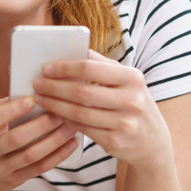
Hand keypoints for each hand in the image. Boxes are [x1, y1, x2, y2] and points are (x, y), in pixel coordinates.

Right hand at [0, 96, 78, 190]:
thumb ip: (1, 109)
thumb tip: (30, 94)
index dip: (12, 110)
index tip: (32, 99)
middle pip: (15, 138)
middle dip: (41, 125)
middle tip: (59, 113)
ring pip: (30, 155)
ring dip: (54, 140)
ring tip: (69, 127)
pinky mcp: (13, 181)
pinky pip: (39, 168)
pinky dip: (57, 155)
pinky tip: (70, 144)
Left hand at [33, 51, 173, 169]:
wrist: (153, 141)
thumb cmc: (132, 102)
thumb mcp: (126, 80)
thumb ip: (102, 65)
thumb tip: (71, 48)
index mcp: (132, 78)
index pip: (90, 67)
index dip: (65, 67)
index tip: (47, 68)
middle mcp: (131, 100)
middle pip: (81, 91)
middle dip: (54, 87)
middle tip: (37, 84)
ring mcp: (124, 123)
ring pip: (79, 112)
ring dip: (54, 105)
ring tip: (41, 98)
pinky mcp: (115, 142)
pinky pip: (82, 129)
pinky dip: (64, 120)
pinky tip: (54, 113)